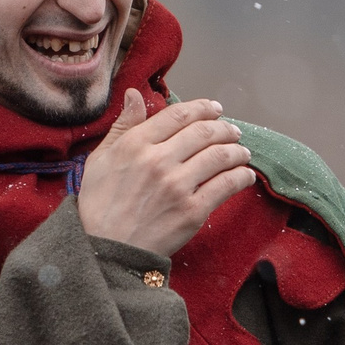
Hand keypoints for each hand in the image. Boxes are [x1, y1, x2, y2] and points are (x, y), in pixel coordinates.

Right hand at [76, 90, 253, 256]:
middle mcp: (158, 160)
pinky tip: (245, 175)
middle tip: (232, 131)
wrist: (105, 250)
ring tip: (242, 152)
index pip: (179, 115)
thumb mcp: (100, 159)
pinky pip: (226, 185)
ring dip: (237, 150)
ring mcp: (177, 186)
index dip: (203, 108)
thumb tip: (134, 94)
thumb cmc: (99, 204)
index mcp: (135, 144)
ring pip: (220, 155)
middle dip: (224, 128)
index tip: (215, 109)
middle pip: (204, 132)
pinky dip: (241, 176)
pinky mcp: (192, 211)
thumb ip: (122, 125)